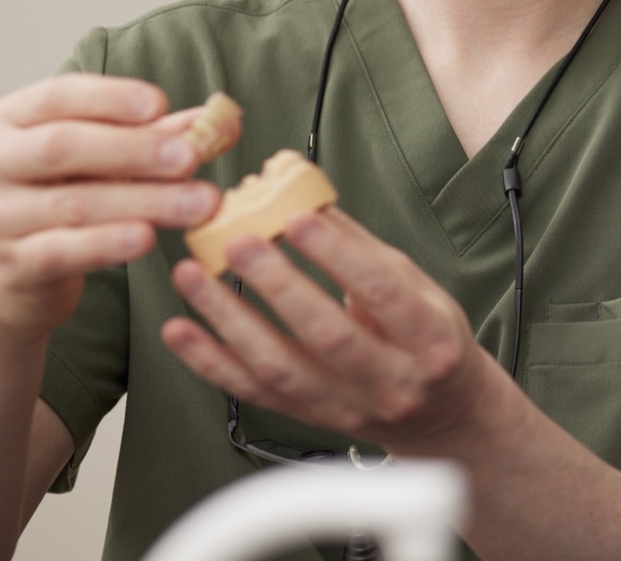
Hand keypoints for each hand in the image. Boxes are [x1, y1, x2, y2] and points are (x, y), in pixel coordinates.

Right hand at [0, 74, 221, 339]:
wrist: (16, 277)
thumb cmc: (67, 198)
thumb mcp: (108, 160)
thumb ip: (160, 136)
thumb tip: (223, 119)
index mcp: (13, 119)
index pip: (59, 96)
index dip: (110, 97)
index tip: (159, 104)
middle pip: (64, 146)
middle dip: (133, 150)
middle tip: (189, 158)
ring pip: (74, 203)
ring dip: (144, 202)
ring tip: (199, 204)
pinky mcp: (9, 265)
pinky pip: (62, 250)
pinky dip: (107, 244)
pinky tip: (147, 238)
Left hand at [161, 209, 509, 454]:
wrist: (441, 414)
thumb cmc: (431, 340)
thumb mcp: (420, 289)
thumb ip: (364, 250)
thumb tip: (310, 200)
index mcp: (431, 340)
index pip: (382, 293)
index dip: (337, 255)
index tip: (296, 218)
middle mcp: (392, 382)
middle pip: (327, 336)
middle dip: (277, 285)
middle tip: (237, 242)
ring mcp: (347, 409)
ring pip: (280, 369)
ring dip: (229, 320)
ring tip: (194, 275)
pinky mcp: (310, 420)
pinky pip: (251, 393)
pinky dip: (209, 361)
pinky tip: (180, 330)